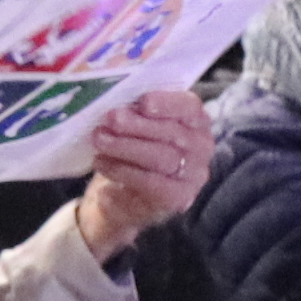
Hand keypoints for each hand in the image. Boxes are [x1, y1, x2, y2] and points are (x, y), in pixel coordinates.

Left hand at [71, 89, 210, 259]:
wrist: (123, 195)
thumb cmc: (132, 149)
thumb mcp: (135, 125)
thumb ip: (135, 111)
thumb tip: (119, 104)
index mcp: (196, 120)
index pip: (190, 107)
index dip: (167, 103)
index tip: (143, 102)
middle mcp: (201, 147)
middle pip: (173, 133)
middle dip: (138, 125)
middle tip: (109, 119)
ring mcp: (193, 175)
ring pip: (161, 157)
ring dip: (125, 146)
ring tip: (99, 139)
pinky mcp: (178, 198)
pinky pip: (151, 182)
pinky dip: (122, 170)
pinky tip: (101, 162)